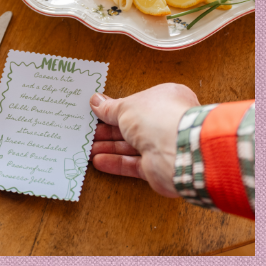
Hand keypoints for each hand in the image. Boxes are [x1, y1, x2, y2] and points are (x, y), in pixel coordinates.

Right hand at [88, 83, 198, 199]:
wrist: (177, 151)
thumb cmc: (157, 118)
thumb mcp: (125, 107)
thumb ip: (110, 108)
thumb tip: (96, 101)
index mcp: (165, 99)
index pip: (138, 103)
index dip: (118, 108)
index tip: (99, 111)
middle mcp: (166, 122)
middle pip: (133, 126)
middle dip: (109, 130)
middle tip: (90, 132)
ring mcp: (163, 145)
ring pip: (132, 146)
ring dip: (109, 146)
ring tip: (89, 148)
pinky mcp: (159, 166)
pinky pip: (134, 164)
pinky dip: (117, 162)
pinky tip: (100, 161)